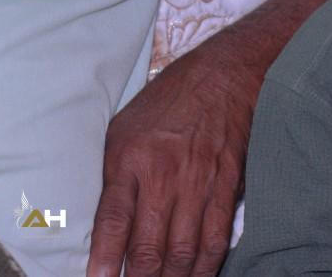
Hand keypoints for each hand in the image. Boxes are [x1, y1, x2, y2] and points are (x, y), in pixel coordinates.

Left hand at [88, 48, 250, 276]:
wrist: (224, 75)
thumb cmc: (169, 102)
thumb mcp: (124, 129)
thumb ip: (113, 175)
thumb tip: (102, 222)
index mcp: (130, 159)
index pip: (112, 222)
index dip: (104, 260)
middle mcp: (165, 174)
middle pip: (150, 246)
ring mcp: (200, 181)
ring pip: (184, 249)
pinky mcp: (229, 184)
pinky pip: (217, 236)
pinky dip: (207, 264)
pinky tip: (197, 276)